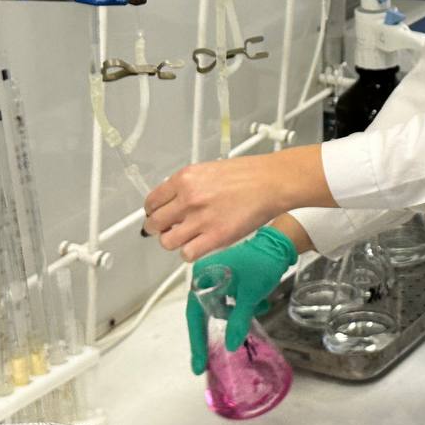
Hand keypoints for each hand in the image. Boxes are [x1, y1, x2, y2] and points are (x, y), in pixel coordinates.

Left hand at [144, 144, 334, 259]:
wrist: (272, 182)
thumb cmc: (249, 174)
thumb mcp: (209, 170)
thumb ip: (188, 186)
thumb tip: (174, 201)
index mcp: (185, 179)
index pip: (152, 202)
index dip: (152, 212)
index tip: (156, 216)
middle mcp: (189, 199)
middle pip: (155, 223)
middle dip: (159, 229)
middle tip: (168, 229)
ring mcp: (201, 219)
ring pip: (168, 242)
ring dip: (174, 241)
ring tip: (185, 237)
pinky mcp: (215, 237)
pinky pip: (187, 254)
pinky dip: (190, 253)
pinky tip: (199, 245)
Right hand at [185, 226, 297, 374]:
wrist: (280, 245)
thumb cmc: (263, 265)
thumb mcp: (250, 296)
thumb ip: (238, 322)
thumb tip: (230, 345)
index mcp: (203, 277)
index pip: (195, 315)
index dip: (196, 341)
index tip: (198, 364)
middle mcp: (205, 276)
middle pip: (205, 313)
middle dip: (217, 331)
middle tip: (210, 359)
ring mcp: (216, 277)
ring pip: (220, 308)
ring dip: (237, 315)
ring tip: (258, 308)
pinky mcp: (228, 279)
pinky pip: (229, 301)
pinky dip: (242, 307)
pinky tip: (260, 304)